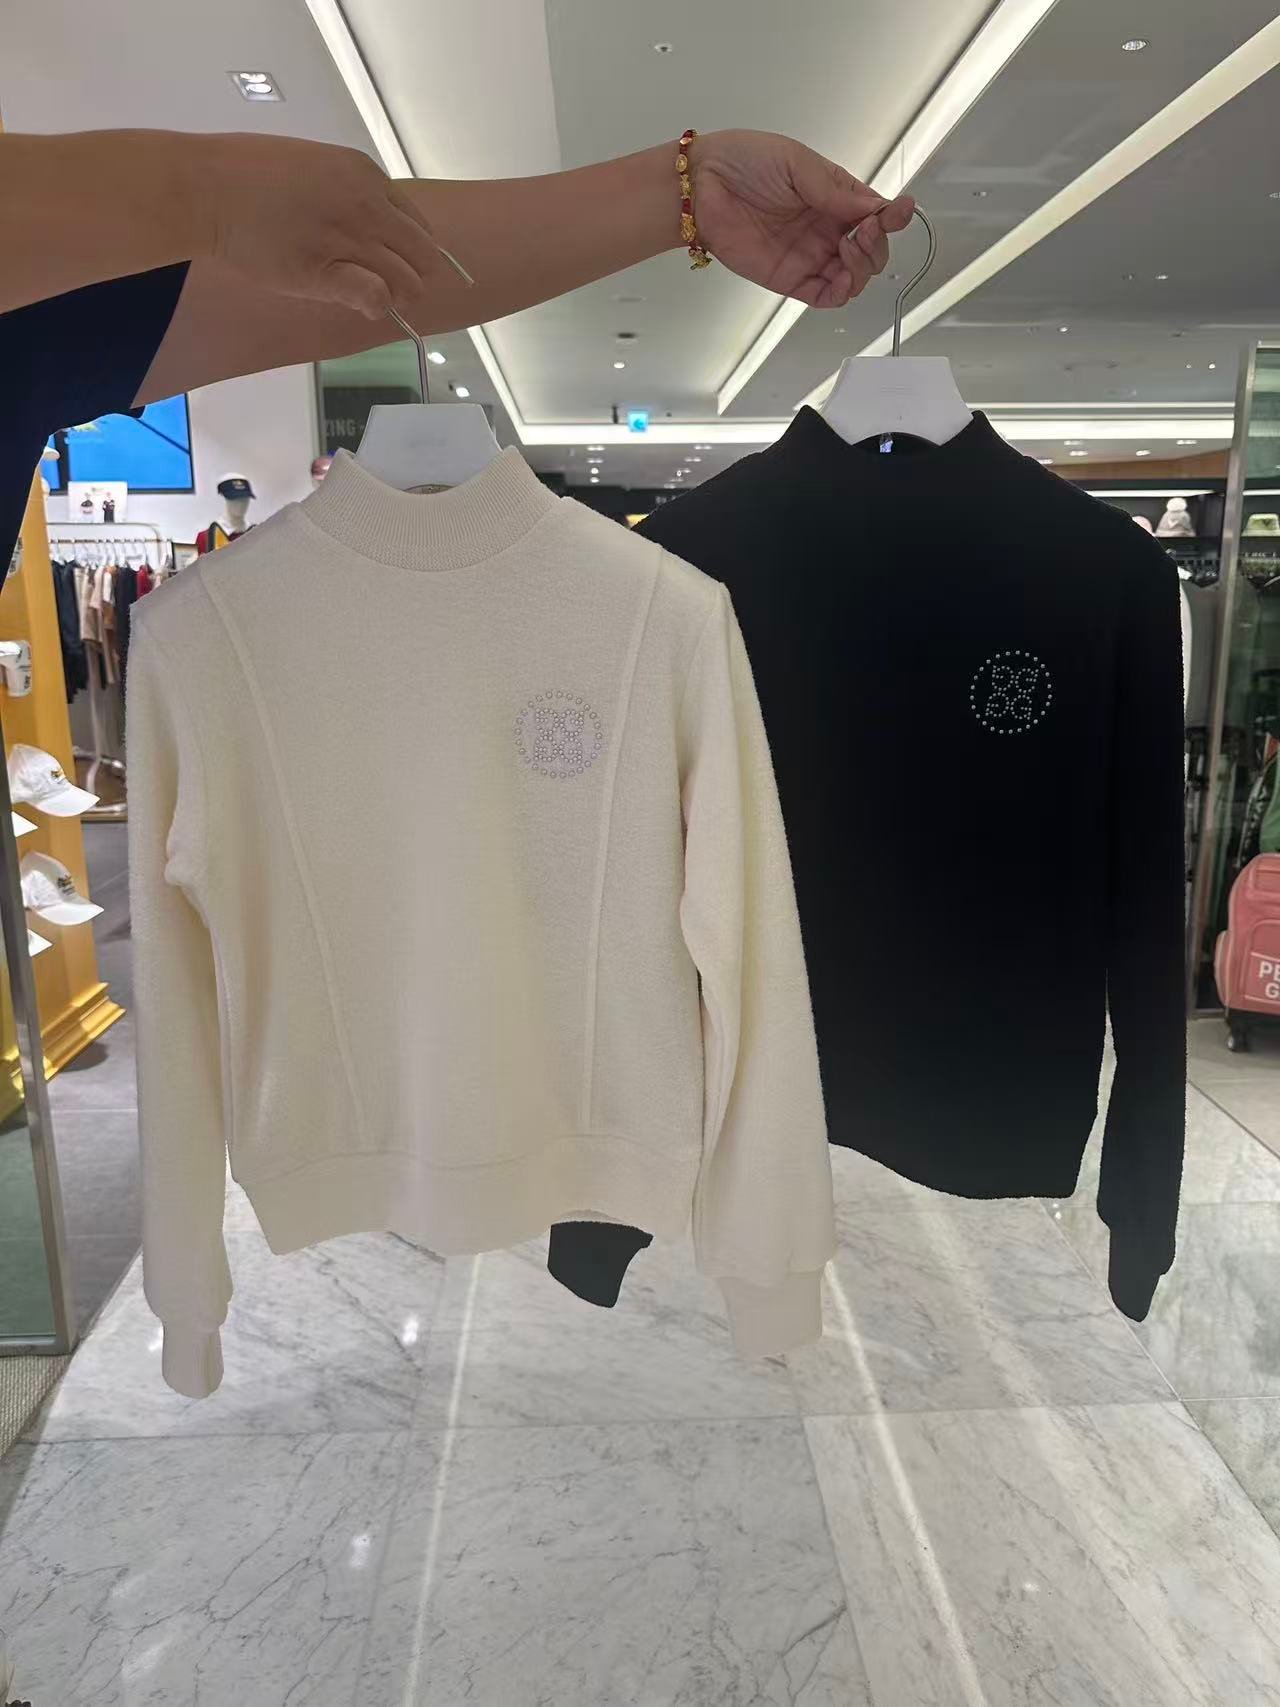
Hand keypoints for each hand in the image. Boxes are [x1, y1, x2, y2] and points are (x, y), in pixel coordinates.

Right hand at [202, 134, 451, 319]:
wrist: (207, 187)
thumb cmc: (246, 172)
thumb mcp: (312, 162)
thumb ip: (346, 189)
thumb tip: (365, 218)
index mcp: (364, 174)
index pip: (415, 221)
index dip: (414, 247)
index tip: (403, 260)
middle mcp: (365, 205)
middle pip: (422, 253)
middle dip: (417, 275)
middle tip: (401, 288)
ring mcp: (347, 238)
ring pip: (406, 279)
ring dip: (400, 296)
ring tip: (383, 300)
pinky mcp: (324, 271)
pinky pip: (374, 295)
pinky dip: (377, 305)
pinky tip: (365, 306)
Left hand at [690, 130, 914, 307]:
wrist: (701, 186)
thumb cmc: (747, 162)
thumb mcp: (798, 164)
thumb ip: (835, 190)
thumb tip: (875, 207)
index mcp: (835, 197)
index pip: (875, 214)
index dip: (893, 217)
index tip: (900, 213)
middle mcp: (828, 229)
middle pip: (871, 251)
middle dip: (876, 245)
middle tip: (861, 233)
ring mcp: (811, 257)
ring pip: (854, 277)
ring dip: (863, 269)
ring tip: (849, 252)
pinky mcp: (791, 280)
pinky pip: (825, 297)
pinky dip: (841, 293)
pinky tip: (842, 279)